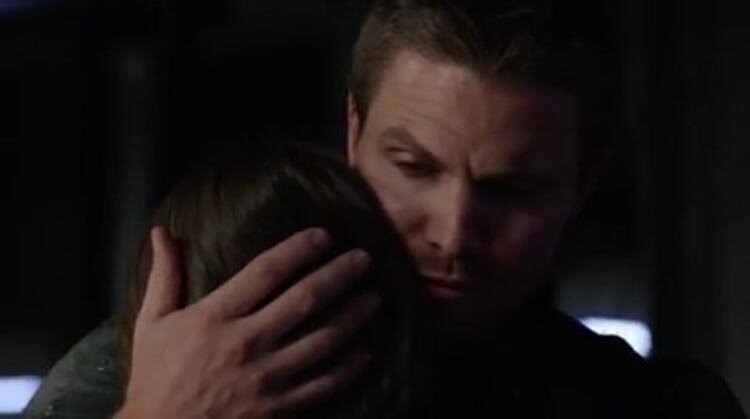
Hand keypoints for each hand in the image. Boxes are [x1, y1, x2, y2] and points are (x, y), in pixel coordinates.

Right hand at [117, 226, 379, 418]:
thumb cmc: (156, 378)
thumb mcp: (152, 324)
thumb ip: (164, 277)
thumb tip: (161, 232)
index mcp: (215, 317)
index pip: (266, 271)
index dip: (298, 249)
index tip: (323, 236)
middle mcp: (246, 343)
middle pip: (305, 300)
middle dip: (339, 275)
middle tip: (364, 259)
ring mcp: (266, 378)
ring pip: (322, 340)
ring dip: (353, 316)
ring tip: (374, 298)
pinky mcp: (278, 408)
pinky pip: (322, 385)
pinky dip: (348, 368)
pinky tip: (366, 353)